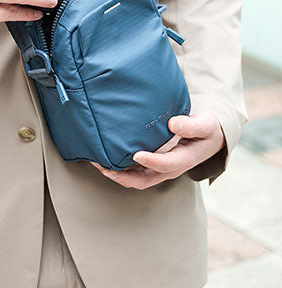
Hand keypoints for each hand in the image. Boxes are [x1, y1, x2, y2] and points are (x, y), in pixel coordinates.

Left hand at [91, 111, 224, 189]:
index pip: (165, 164)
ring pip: (136, 178)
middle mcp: (169, 168)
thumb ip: (192, 125)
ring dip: (116, 173)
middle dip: (122, 176)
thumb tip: (173, 124)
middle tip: (102, 166)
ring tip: (96, 162)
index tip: (136, 154)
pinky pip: (133, 170)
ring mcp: (159, 168)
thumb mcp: (205, 124)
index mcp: (184, 160)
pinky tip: (103, 156)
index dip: (151, 161)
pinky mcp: (152, 163)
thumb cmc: (206, 127)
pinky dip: (118, 167)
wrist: (208, 134)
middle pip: (144, 180)